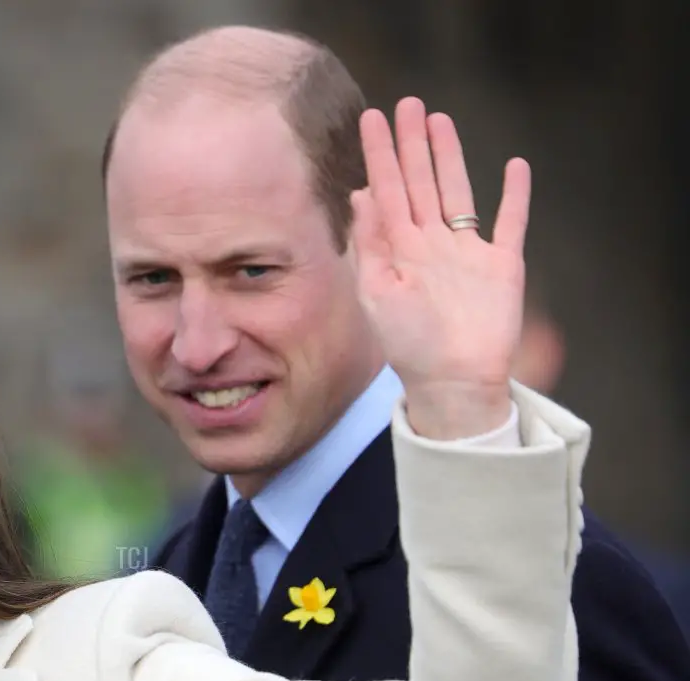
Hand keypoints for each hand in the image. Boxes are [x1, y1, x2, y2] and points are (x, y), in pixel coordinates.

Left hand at [353, 97, 529, 438]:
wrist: (453, 381)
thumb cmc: (408, 344)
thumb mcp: (377, 293)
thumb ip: (370, 243)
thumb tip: (360, 195)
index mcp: (398, 249)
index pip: (386, 190)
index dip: (379, 154)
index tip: (371, 119)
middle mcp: (431, 244)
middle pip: (421, 182)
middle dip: (413, 144)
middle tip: (408, 104)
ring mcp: (467, 252)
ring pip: (458, 191)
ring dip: (451, 157)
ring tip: (441, 121)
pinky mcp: (502, 265)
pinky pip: (510, 222)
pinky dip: (515, 196)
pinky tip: (515, 166)